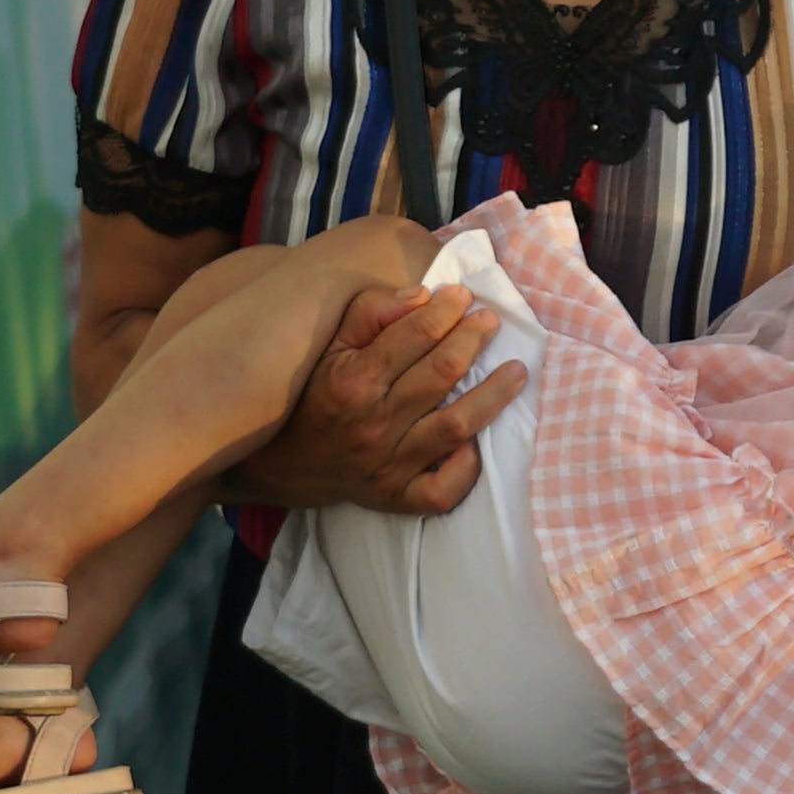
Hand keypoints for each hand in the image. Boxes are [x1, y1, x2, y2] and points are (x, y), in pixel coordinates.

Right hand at [236, 282, 527, 514]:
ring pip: (455, 427)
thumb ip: (370, 313)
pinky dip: (466, 469)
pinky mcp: (394, 498)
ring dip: (493, 397)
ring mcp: (386, 466)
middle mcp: (372, 425)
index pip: (414, 337)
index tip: (462, 296)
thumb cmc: (309, 393)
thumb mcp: (325, 345)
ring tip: (517, 372)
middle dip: (473, 341)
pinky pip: (441, 491)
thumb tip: (421, 295)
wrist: (276, 463)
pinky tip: (478, 443)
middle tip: (490, 321)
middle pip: (440, 376)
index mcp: (352, 381)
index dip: (445, 311)